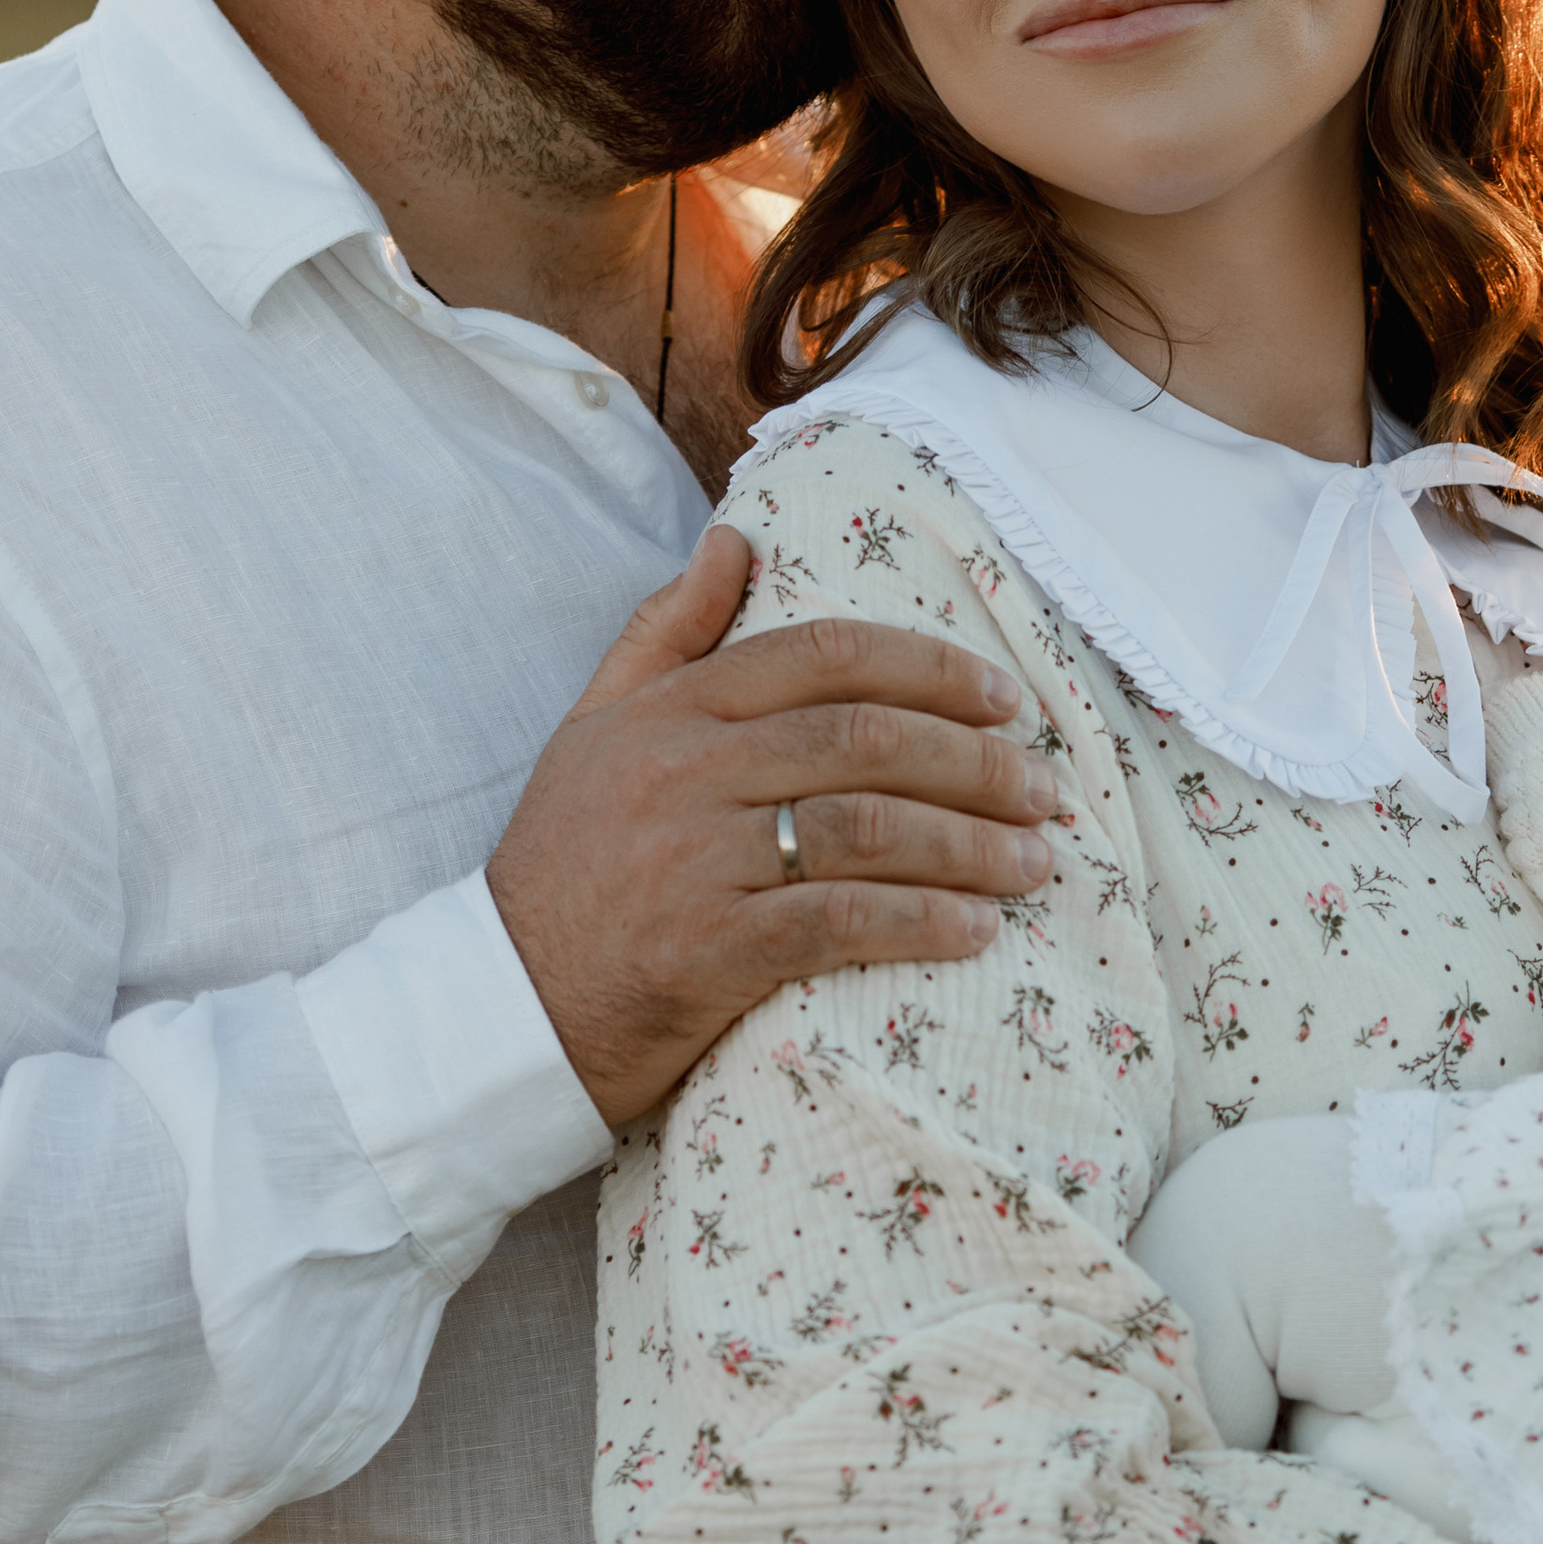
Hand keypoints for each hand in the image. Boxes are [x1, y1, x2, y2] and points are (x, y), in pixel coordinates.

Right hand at [487, 525, 1056, 1124]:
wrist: (501, 1005)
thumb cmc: (563, 864)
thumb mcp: (593, 727)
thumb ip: (666, 632)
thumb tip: (734, 538)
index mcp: (672, 710)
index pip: (822, 655)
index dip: (929, 668)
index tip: (1004, 699)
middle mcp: (686, 772)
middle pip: (863, 738)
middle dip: (974, 760)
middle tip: (1041, 788)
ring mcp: (697, 860)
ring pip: (865, 825)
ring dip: (969, 844)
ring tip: (1035, 861)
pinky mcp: (708, 951)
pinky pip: (838, 920)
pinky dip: (920, 921)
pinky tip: (975, 930)